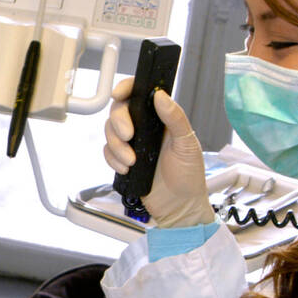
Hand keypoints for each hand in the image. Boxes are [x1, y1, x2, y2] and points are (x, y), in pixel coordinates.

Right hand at [103, 82, 214, 227]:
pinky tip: (127, 168)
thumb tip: (160, 96)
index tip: (119, 94)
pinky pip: (108, 153)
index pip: (139, 95)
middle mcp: (145, 128)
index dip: (126, 89)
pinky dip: (114, 160)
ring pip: (110, 133)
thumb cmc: (189, 177)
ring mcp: (133, 145)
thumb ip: (175, 118)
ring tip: (132, 161)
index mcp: (161, 119)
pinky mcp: (123, 161)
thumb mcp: (188, 144)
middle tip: (129, 135)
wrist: (180, 208)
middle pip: (119, 112)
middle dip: (118, 122)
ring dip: (117, 146)